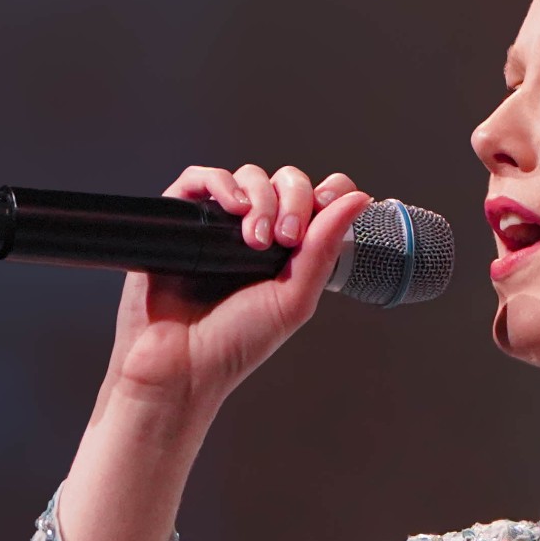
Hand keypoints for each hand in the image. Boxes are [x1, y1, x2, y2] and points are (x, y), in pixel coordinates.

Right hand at [99, 163, 371, 412]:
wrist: (180, 364)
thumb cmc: (236, 343)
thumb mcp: (295, 298)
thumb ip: (325, 247)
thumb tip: (359, 198)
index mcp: (290, 252)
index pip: (318, 200)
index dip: (327, 194)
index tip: (326, 208)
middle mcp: (256, 232)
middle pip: (286, 182)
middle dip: (293, 200)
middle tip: (286, 238)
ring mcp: (219, 224)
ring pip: (248, 176)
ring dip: (260, 198)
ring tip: (253, 239)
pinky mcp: (181, 219)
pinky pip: (200, 178)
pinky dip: (220, 182)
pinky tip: (232, 208)